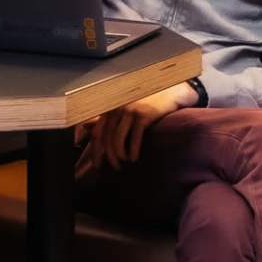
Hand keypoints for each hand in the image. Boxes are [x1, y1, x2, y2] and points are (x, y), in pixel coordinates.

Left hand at [81, 81, 201, 170]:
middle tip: (115, 168)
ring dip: (120, 155)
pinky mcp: (144, 115)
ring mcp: (130, 110)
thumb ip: (111, 119)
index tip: (98, 164)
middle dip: (110, 156)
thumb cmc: (148, 104)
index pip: (97, 132)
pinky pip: (134, 138)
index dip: (96, 150)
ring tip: (125, 163)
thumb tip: (89, 131)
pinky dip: (133, 151)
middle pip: (107, 138)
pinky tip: (134, 158)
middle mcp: (117, 108)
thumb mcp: (127, 109)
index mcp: (111, 108)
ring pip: (118, 139)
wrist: (171, 93)